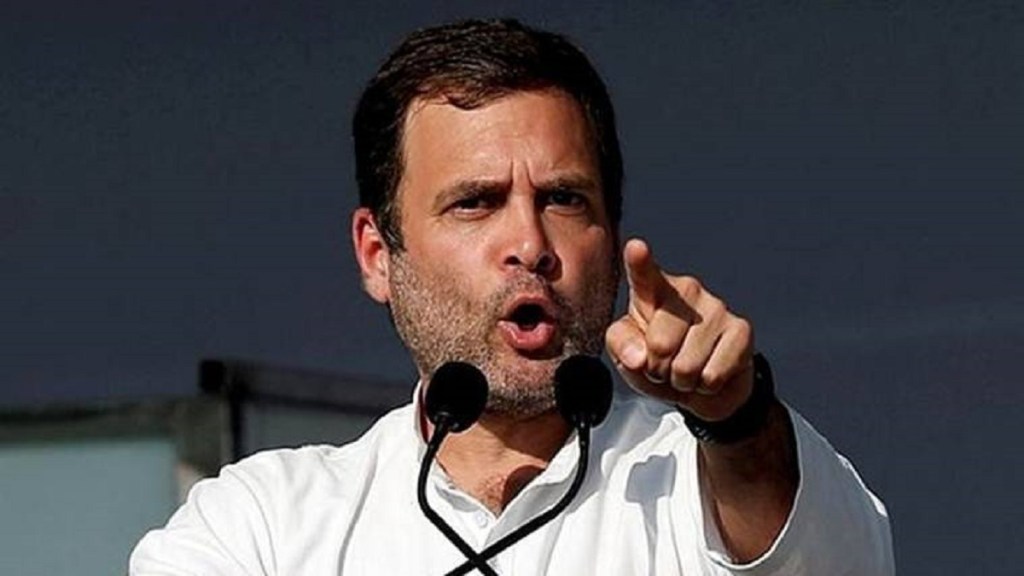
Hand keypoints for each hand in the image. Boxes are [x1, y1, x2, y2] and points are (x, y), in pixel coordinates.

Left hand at [605, 238, 755, 420]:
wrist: (699, 387)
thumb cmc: (657, 362)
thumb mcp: (627, 354)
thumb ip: (622, 346)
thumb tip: (639, 357)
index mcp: (653, 291)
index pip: (643, 274)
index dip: (639, 262)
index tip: (636, 248)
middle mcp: (688, 290)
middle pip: (660, 344)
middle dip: (657, 368)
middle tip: (664, 365)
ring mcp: (717, 307)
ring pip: (686, 366)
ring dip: (681, 380)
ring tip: (686, 370)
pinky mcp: (741, 330)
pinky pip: (712, 376)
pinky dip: (705, 387)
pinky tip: (708, 375)